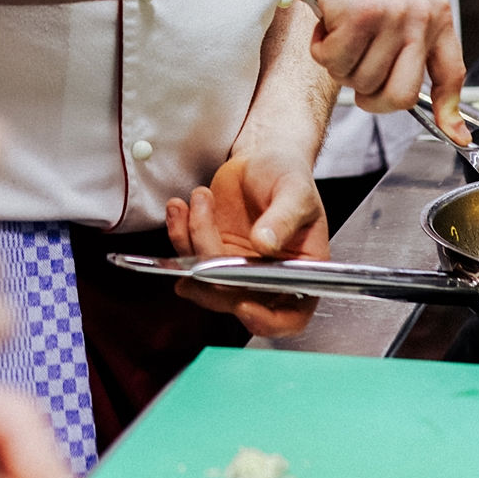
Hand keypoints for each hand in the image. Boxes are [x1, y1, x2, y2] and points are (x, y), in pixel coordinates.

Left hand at [165, 153, 328, 337]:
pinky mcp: (211, 251)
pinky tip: (180, 206)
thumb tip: (265, 244)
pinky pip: (187, 256)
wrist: (263, 156)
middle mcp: (268, 278)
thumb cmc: (289, 175)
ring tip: (200, 198)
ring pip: (205, 279)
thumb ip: (283, 218)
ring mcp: (236, 268)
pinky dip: (178, 232)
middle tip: (202, 227)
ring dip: (192, 239)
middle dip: (212, 270)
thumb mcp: (295, 191)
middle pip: (236, 300)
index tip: (243, 305)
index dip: (267, 320)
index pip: (291, 316)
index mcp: (300, 273)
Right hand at [269, 0, 466, 124]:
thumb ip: (413, 50)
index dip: (449, 110)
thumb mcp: (398, 8)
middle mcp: (421, 14)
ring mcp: (393, 14)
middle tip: (354, 72)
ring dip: (340, 65)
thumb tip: (432, 109)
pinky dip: (322, 51)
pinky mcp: (361, 15)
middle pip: (400, 96)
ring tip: (339, 32)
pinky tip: (326, 24)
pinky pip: (336, 63)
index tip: (456, 136)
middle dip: (371, 97)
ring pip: (362, 81)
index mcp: (436, 13)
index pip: (451, 73)